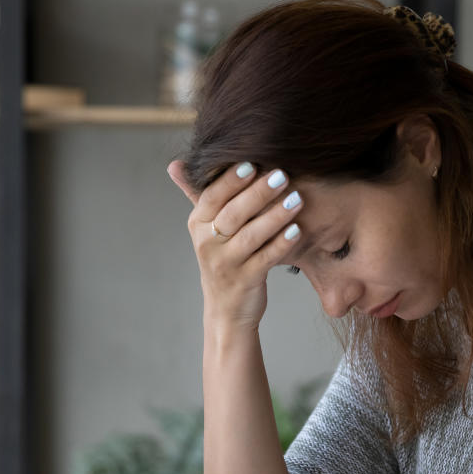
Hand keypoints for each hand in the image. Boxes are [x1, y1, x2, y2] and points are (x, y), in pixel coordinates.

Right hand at [167, 159, 303, 330]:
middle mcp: (207, 244)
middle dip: (258, 193)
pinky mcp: (245, 281)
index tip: (251, 163)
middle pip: (233, 214)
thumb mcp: (206, 229)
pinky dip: (282, 243)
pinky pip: (266, 258)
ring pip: (251, 236)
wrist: (226, 309)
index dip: (231, 180)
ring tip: (296, 199)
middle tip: (281, 175)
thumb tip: (175, 164)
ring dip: (275, 215)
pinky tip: (297, 229)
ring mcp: (226, 265)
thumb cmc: (222, 258)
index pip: (212, 197)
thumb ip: (199, 196)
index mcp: (198, 225)